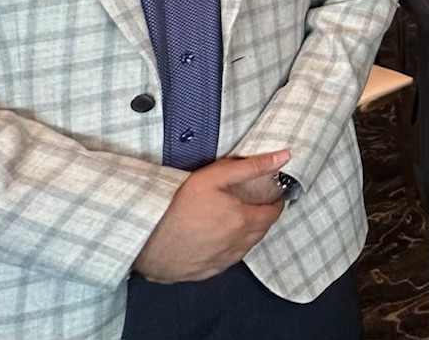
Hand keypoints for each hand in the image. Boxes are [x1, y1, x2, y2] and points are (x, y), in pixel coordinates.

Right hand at [133, 151, 289, 283]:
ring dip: (247, 234)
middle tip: (254, 205)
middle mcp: (238, 245)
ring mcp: (222, 261)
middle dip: (262, 217)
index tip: (272, 196)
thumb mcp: (215, 177)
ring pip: (245, 248)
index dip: (275, 203)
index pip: (273, 213)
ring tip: (236, 220)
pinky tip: (218, 240)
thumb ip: (252, 166)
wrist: (145, 238)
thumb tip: (284, 157)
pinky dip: (229, 250)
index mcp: (244, 221)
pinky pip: (227, 261)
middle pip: (261, 231)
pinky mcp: (205, 272)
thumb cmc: (177, 206)